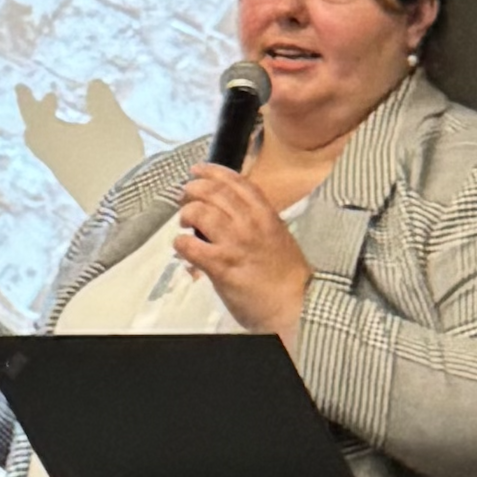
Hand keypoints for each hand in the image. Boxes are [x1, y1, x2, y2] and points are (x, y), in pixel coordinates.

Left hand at [172, 164, 311, 344]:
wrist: (296, 306)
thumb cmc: (286, 276)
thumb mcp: (277, 236)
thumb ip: (256, 220)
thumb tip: (228, 211)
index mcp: (265, 214)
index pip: (235, 181)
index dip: (211, 171)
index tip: (197, 170)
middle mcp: (249, 224)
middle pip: (212, 192)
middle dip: (193, 190)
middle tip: (185, 198)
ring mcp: (234, 244)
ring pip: (199, 212)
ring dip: (186, 214)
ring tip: (184, 222)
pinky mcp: (221, 266)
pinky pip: (190, 246)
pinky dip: (181, 243)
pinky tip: (182, 247)